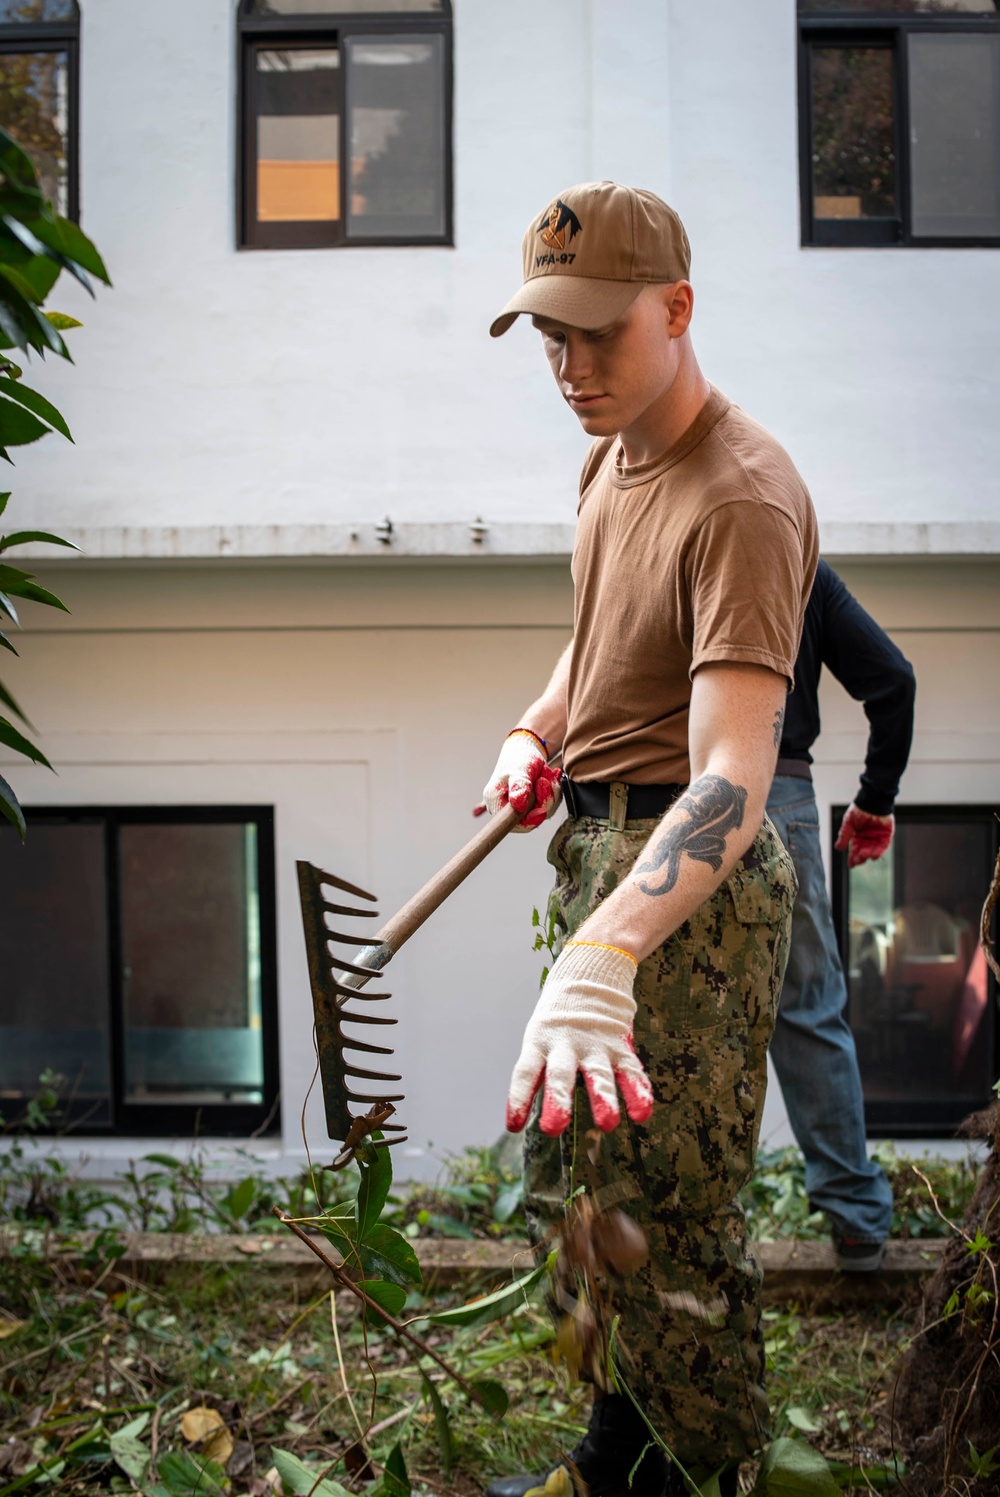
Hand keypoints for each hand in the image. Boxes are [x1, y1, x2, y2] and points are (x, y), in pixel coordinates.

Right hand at [483, 729, 561, 830]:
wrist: (525, 750)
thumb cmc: (518, 758)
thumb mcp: (519, 769)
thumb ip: (519, 787)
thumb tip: (519, 806)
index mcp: (495, 801)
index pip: (512, 823)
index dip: (530, 821)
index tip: (542, 810)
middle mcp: (506, 808)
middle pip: (531, 818)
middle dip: (544, 798)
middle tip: (545, 778)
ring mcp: (521, 807)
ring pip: (543, 811)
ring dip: (551, 791)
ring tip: (546, 772)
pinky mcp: (533, 805)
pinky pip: (549, 805)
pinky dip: (554, 790)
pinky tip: (552, 776)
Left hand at [506, 941, 653, 1136]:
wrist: (593, 969)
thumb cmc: (560, 1015)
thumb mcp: (541, 1035)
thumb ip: (539, 1070)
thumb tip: (523, 1115)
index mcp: (540, 1041)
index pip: (525, 1072)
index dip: (519, 1098)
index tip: (513, 1125)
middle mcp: (565, 1043)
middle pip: (559, 1074)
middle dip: (557, 1101)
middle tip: (553, 1129)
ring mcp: (595, 1043)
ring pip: (598, 1074)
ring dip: (603, 1099)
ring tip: (608, 1124)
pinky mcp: (619, 1044)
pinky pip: (629, 1071)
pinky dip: (637, 1092)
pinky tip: (642, 1113)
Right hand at [835, 804, 893, 867]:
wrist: (873, 801)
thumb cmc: (859, 810)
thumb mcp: (848, 822)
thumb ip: (844, 835)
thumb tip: (838, 849)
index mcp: (857, 836)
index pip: (854, 850)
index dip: (852, 858)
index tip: (851, 865)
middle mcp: (867, 838)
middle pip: (863, 852)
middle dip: (860, 857)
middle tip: (857, 861)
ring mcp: (877, 838)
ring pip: (872, 850)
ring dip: (868, 855)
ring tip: (863, 856)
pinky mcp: (886, 836)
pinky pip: (883, 846)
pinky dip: (878, 852)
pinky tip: (873, 856)